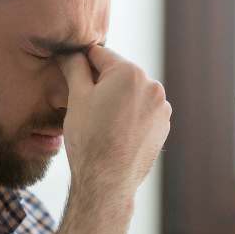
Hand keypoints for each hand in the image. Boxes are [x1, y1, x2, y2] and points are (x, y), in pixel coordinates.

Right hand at [59, 46, 170, 197]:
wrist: (107, 181)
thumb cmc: (89, 139)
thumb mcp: (76, 97)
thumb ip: (75, 68)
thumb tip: (71, 52)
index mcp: (130, 72)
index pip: (100, 55)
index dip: (82, 63)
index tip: (72, 73)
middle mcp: (153, 86)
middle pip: (119, 74)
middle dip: (102, 84)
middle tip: (85, 105)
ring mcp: (161, 108)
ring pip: (132, 94)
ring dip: (117, 100)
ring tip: (101, 122)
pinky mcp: (163, 127)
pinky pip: (142, 112)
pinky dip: (129, 116)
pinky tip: (115, 132)